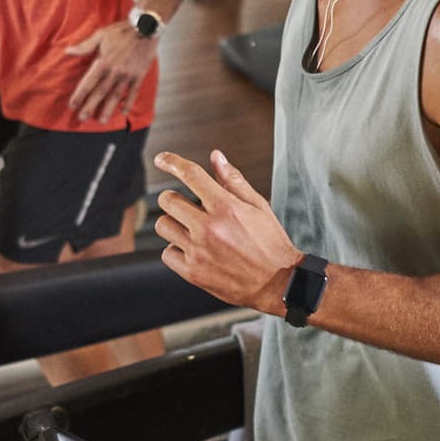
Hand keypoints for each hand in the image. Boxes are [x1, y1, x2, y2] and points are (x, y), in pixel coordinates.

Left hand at [63, 20, 156, 122]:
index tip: (72, 105)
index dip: (79, 95)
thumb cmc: (121, 31)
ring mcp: (127, 75)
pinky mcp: (139, 75)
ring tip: (102, 121)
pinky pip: (133, 92)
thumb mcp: (100, 35)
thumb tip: (67, 51)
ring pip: (116, 96)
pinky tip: (124, 112)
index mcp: (103, 62)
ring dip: (108, 109)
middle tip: (82, 118)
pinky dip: (128, 103)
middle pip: (100, 93)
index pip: (88, 83)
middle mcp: (114, 72)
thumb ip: (84, 46)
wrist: (146, 28)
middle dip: (90, 106)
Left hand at [153, 150, 301, 314]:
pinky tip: (192, 250)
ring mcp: (198, 251)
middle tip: (187, 206)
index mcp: (226, 207)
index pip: (190, 175)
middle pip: (168, 200)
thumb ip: (233, 180)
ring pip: (163, 226)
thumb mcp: (258, 206)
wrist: (278, 283)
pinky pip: (166, 254)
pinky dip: (175, 250)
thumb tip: (215, 156)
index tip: (161, 159)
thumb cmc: (270, 243)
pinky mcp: (192, 272)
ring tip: (191, 229)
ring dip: (173, 223)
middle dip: (174, 198)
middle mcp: (208, 227)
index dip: (172, 162)